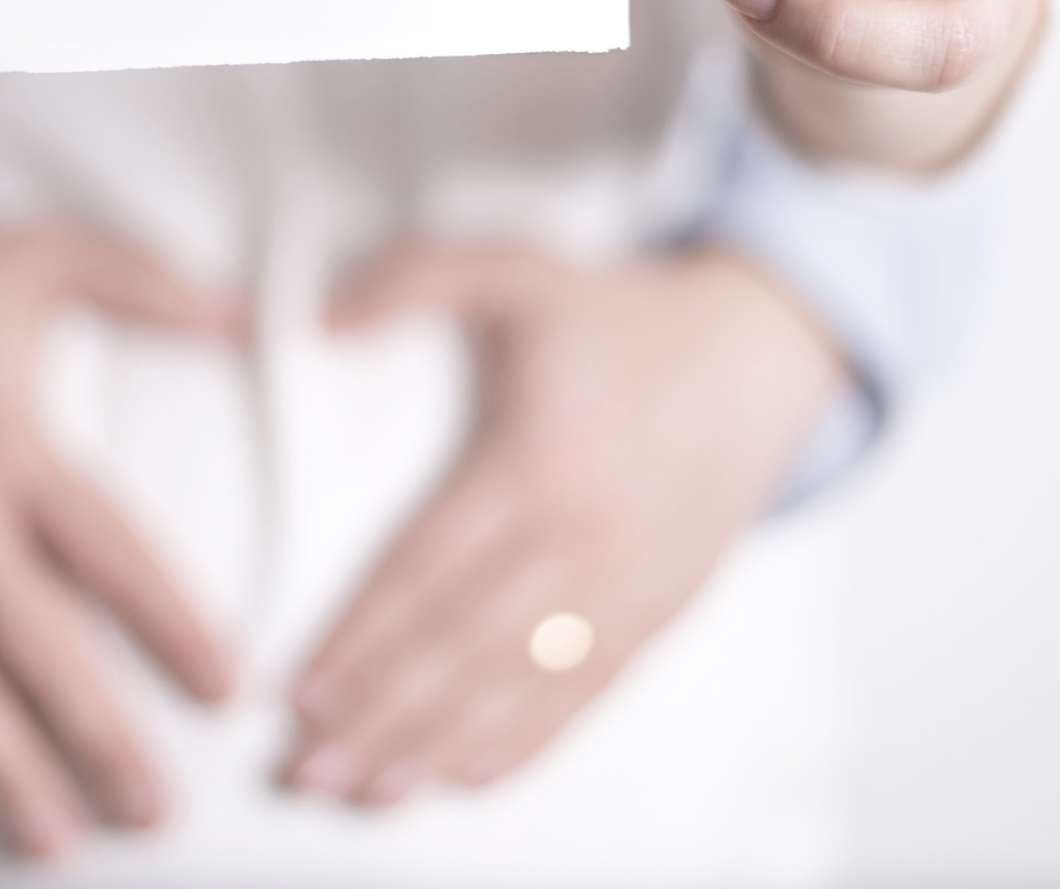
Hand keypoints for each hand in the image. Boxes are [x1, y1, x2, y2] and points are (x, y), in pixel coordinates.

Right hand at [0, 228, 237, 858]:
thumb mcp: (34, 257)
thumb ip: (143, 282)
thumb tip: (246, 310)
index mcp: (11, 444)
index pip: (109, 550)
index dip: (171, 621)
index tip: (225, 686)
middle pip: (35, 640)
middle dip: (97, 730)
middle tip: (155, 808)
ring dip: (3, 765)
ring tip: (54, 840)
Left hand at [285, 243, 842, 805]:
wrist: (758, 355)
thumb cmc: (620, 319)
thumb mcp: (513, 267)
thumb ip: (413, 279)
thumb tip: (322, 320)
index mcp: (538, 460)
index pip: (428, 571)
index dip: (361, 638)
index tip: (302, 690)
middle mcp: (586, 536)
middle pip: (465, 646)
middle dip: (382, 716)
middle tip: (309, 769)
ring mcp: (630, 583)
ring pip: (521, 685)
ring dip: (440, 746)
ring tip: (369, 791)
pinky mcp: (664, 610)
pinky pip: (589, 693)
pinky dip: (529, 742)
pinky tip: (472, 775)